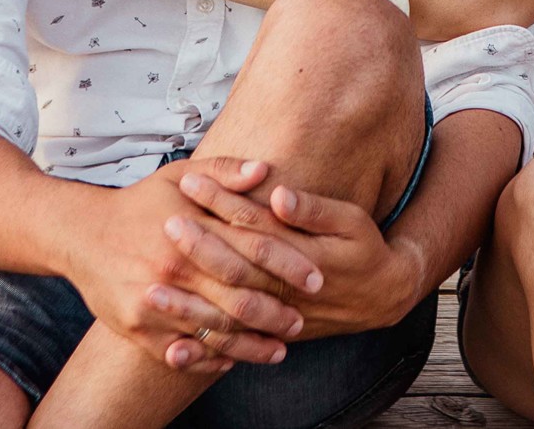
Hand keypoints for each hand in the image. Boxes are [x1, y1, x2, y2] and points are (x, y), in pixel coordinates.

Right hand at [63, 159, 313, 375]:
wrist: (81, 235)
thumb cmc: (139, 204)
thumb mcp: (179, 176)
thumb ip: (224, 172)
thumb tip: (265, 171)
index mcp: (190, 229)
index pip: (252, 249)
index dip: (289, 265)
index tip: (317, 278)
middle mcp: (173, 268)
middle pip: (237, 298)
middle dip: (275, 313)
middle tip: (301, 321)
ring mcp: (153, 303)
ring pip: (213, 331)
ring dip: (250, 344)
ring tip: (279, 348)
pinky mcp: (135, 328)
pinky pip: (181, 352)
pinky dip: (209, 360)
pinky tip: (233, 360)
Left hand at [165, 162, 424, 352]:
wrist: (382, 299)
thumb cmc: (365, 251)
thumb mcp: (351, 220)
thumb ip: (312, 209)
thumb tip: (276, 193)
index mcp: (302, 253)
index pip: (252, 224)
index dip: (221, 202)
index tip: (190, 182)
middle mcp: (286, 288)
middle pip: (233, 266)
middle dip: (196, 244)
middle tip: (163, 223)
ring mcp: (278, 316)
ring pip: (227, 312)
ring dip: (190, 302)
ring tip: (152, 288)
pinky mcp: (273, 335)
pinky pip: (235, 347)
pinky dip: (205, 351)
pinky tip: (174, 351)